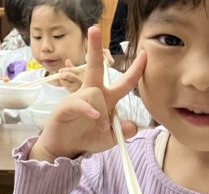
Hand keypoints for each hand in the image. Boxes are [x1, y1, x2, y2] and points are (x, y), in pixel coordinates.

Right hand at [30, 26, 146, 162]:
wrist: (63, 149)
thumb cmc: (84, 138)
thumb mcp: (109, 139)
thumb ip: (122, 133)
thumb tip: (134, 126)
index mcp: (105, 98)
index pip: (124, 82)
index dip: (135, 69)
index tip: (144, 53)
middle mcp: (91, 94)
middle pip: (95, 67)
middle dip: (94, 48)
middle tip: (94, 29)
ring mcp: (77, 99)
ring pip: (94, 92)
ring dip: (102, 111)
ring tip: (101, 127)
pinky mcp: (65, 107)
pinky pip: (80, 103)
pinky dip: (89, 109)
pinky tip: (95, 116)